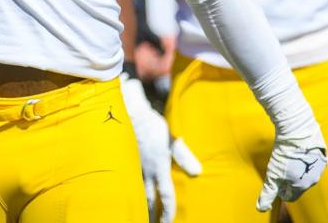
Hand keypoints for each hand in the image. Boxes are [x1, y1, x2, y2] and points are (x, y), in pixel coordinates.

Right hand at [121, 74, 201, 222]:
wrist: (131, 115)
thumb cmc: (153, 127)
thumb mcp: (172, 141)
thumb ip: (184, 156)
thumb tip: (198, 172)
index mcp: (159, 169)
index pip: (165, 196)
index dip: (168, 212)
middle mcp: (146, 171)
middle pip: (148, 199)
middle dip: (151, 213)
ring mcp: (135, 165)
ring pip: (138, 189)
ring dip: (141, 202)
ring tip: (143, 212)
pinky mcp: (128, 158)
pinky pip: (131, 177)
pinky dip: (133, 187)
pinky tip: (133, 187)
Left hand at [257, 123, 326, 211]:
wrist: (297, 129)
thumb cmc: (285, 152)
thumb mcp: (273, 174)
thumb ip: (268, 192)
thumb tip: (261, 208)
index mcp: (302, 185)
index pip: (290, 196)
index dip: (280, 190)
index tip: (275, 180)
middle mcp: (314, 178)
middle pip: (298, 185)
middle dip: (289, 179)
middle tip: (280, 167)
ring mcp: (319, 166)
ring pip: (306, 173)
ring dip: (297, 168)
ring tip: (288, 158)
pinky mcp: (322, 153)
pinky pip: (312, 161)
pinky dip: (304, 158)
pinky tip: (297, 151)